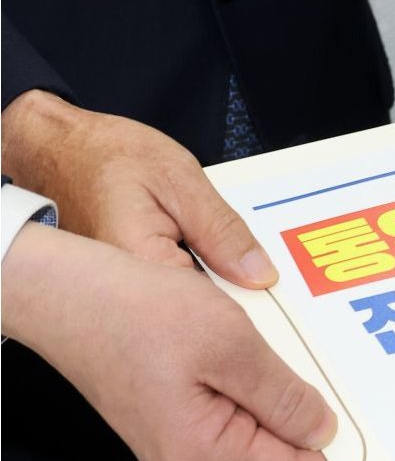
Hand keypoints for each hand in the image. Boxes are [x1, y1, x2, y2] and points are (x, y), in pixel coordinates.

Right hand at [1, 89, 277, 286]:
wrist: (53, 147)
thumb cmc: (102, 154)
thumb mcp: (178, 180)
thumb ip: (222, 230)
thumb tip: (258, 273)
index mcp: (144, 267)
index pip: (215, 307)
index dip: (251, 299)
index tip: (274, 289)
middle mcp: (129, 295)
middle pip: (203, 313)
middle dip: (233, 289)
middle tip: (243, 259)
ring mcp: (125, 297)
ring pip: (189, 304)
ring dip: (211, 282)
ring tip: (203, 243)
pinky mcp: (127, 291)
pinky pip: (173, 291)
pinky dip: (191, 273)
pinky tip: (188, 249)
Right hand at [2, 223, 336, 460]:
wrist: (64, 289)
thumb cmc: (130, 311)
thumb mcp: (230, 345)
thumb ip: (281, 395)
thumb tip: (321, 429)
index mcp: (199, 451)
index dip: (333, 452)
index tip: (369, 432)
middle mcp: (183, 455)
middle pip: (272, 449)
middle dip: (305, 412)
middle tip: (334, 370)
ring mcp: (172, 433)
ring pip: (251, 421)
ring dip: (276, 387)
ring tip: (287, 347)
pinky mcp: (166, 407)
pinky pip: (226, 401)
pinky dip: (248, 375)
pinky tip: (255, 343)